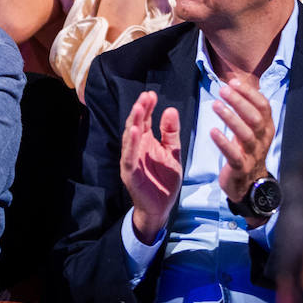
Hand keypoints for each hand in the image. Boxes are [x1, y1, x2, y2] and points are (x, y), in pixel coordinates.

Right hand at [120, 91, 182, 244]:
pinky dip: (131, 144)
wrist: (161, 207)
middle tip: (145, 96)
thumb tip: (170, 109)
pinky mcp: (130, 173)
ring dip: (133, 122)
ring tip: (138, 107)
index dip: (147, 107)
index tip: (151, 94)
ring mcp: (131, 160)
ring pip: (129, 138)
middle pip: (135, 125)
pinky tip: (134, 131)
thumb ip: (171, 133)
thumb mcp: (173, 153)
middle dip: (139, 110)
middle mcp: (135, 148)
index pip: (143, 120)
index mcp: (145, 142)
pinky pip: (129, 156)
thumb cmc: (165, 180)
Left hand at [211, 79, 275, 206]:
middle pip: (255, 118)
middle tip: (223, 90)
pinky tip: (213, 131)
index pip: (263, 106)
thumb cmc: (247, 150)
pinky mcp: (241, 168)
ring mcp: (253, 154)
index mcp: (266, 128)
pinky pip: (234, 155)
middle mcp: (263, 139)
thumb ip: (247, 109)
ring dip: (231, 118)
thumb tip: (237, 82)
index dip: (249, 93)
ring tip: (216, 105)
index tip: (234, 82)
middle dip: (239, 102)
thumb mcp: (252, 129)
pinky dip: (223, 143)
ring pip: (246, 134)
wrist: (250, 184)